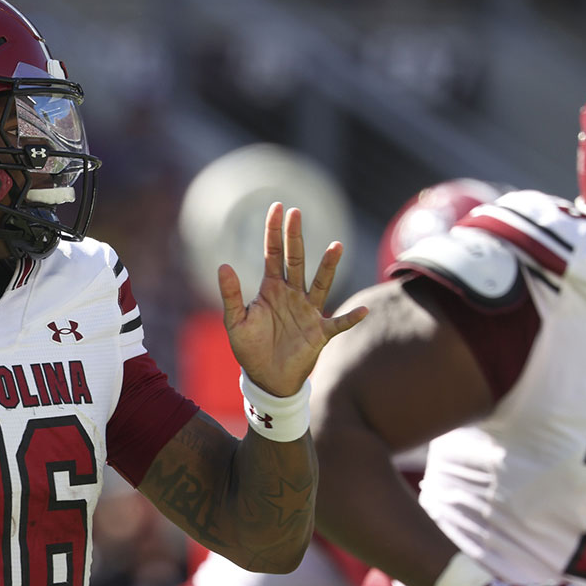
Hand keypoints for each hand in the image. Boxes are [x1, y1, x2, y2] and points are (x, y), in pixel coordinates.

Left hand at [219, 203, 367, 396]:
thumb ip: (232, 295)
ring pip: (320, 284)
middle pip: (296, 260)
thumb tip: (223, 265)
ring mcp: (308, 312)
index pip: (273, 254)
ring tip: (336, 246)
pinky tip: (362, 311)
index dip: (273, 231)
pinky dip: (350, 319)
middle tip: (296, 212)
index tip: (277, 207)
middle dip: (295, 237)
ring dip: (328, 267)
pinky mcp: (320, 333)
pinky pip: (339, 324)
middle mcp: (292, 295)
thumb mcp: (235, 322)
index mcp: (271, 289)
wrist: (266, 378)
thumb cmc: (250, 349)